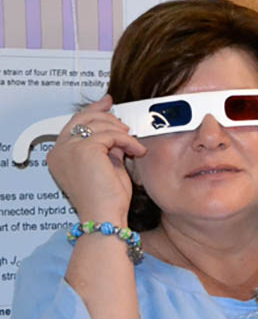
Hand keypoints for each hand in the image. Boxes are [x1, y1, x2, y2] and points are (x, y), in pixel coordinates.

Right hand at [46, 94, 146, 223]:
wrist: (105, 215)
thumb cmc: (107, 199)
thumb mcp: (106, 165)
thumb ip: (107, 146)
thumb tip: (116, 129)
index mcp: (59, 155)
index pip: (74, 124)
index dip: (92, 111)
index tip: (107, 103)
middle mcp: (59, 150)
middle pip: (83, 118)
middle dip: (107, 116)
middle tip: (126, 122)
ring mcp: (69, 149)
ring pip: (100, 125)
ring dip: (122, 132)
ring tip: (133, 144)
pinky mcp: (84, 149)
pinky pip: (112, 135)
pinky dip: (128, 141)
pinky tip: (137, 151)